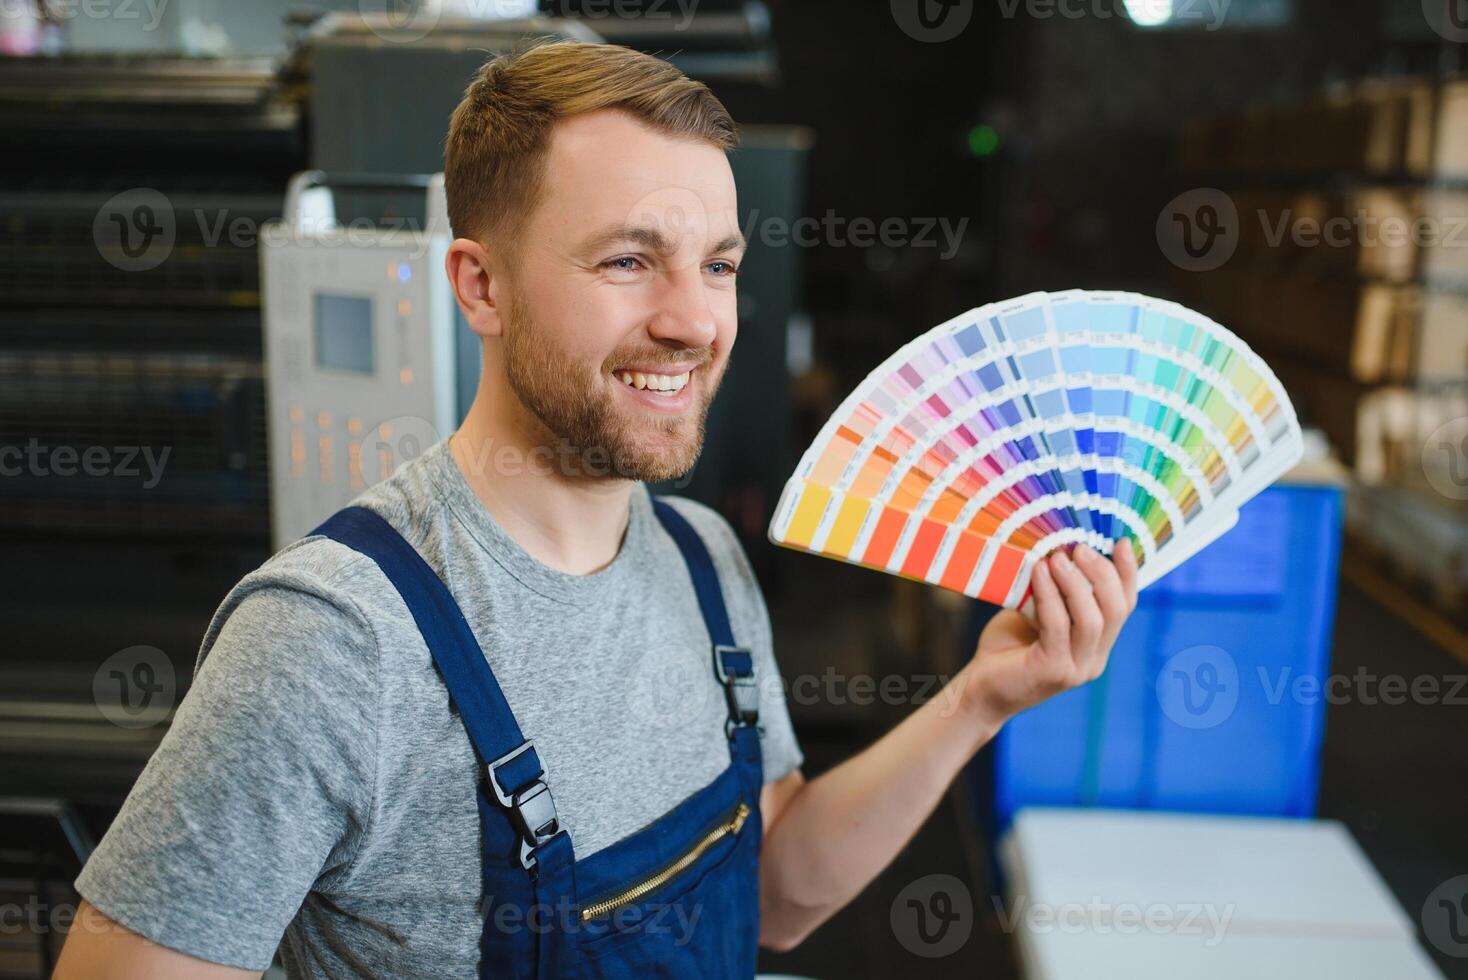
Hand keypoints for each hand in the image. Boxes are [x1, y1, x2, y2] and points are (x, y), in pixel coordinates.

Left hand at [958, 542, 1138, 728]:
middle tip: (1078, 548)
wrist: (979, 689)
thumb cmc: (1007, 647)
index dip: (1127, 574)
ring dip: (1076, 583)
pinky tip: (1039, 574)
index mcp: (1097, 645)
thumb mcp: (1036, 614)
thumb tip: (1060, 550)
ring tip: (1057, 558)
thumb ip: (1056, 593)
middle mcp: (1094, 660)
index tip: (1121, 542)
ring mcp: (1076, 669)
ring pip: (1092, 621)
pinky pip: (1058, 627)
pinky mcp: (1052, 671)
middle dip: (1102, 574)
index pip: (1124, 607)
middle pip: (1115, 612)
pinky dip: (1050, 596)